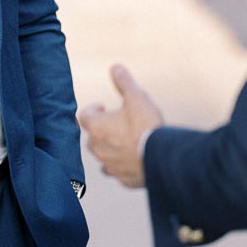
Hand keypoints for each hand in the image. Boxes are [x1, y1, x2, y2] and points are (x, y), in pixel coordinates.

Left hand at [78, 64, 162, 188]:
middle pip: (91, 138)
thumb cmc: (146, 126)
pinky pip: (118, 172)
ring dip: (110, 148)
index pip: (84, 116)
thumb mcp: (136, 97)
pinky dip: (122, 165)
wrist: (162, 158)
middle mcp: (98, 148)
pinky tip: (134, 160)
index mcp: (96, 127)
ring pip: (103, 156)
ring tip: (125, 142)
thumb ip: (124, 82)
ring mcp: (110, 165)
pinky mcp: (123, 179)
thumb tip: (115, 67)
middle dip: (101, 130)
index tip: (105, 106)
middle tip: (116, 124)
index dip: (93, 109)